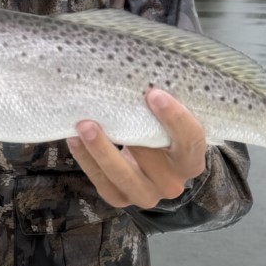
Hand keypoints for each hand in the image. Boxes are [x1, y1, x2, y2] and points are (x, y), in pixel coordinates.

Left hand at [66, 88, 206, 208]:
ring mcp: (147, 195)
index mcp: (191, 160)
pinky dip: (86, 160)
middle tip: (107, 107)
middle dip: (131, 134)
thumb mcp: (166, 119)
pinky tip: (74, 139)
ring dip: (101, 150)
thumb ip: (160, 104)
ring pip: (124, 177)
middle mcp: (173, 183)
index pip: (191, 140)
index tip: (154, 94)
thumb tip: (136, 66)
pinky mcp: (121, 199)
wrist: (152, 164)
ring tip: (83, 125)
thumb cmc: (159, 130)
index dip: (175, 118)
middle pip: (154, 161)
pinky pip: (102, 183)